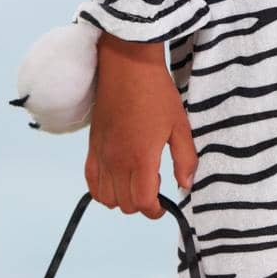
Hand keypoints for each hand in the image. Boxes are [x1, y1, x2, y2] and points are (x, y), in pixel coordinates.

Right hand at [85, 35, 196, 218]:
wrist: (127, 67)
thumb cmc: (157, 94)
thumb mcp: (180, 126)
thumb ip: (185, 159)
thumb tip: (186, 186)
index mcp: (141, 158)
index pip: (143, 203)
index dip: (156, 210)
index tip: (165, 205)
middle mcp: (117, 161)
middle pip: (125, 204)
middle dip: (142, 204)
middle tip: (156, 188)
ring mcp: (101, 155)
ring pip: (106, 198)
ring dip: (122, 199)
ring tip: (137, 182)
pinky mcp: (91, 146)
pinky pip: (90, 181)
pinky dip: (102, 189)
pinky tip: (117, 179)